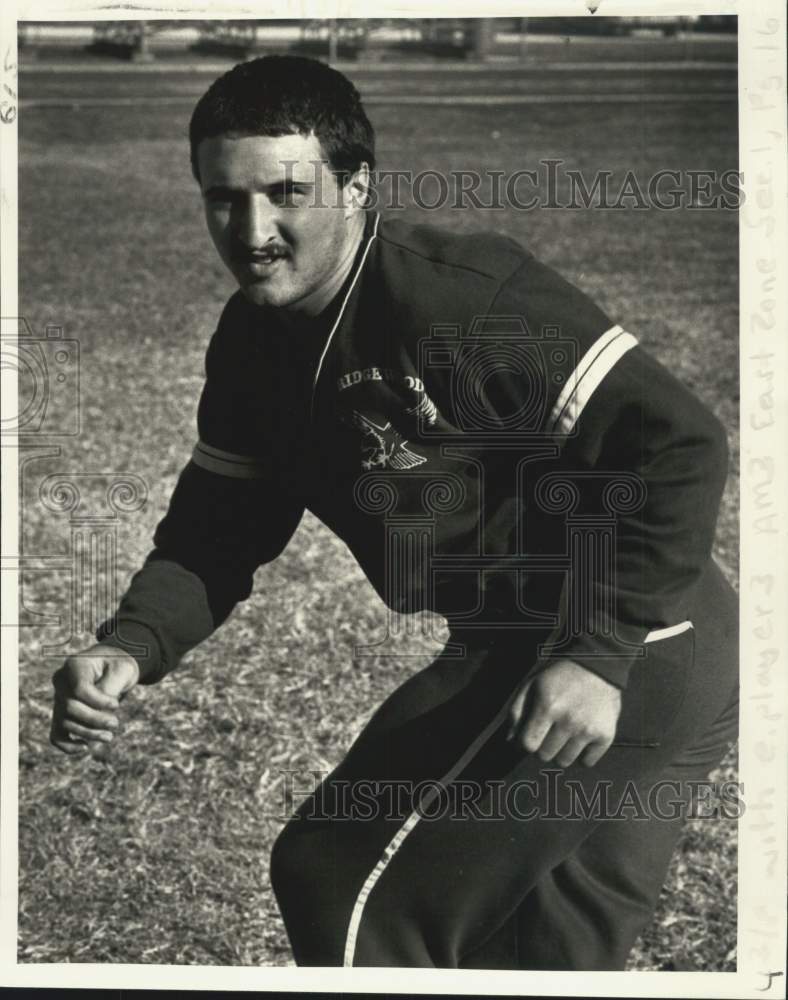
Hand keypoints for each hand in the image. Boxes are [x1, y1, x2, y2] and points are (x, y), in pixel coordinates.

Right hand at [50, 644, 139, 755]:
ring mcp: (59, 699)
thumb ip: (109, 689)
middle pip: (70, 707)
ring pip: (65, 722)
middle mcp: (62, 682)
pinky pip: (57, 735)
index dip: (98, 702)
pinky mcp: (62, 715)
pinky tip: (85, 747)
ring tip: (109, 736)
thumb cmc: (118, 666)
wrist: (113, 668)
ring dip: (88, 734)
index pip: (79, 689)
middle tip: (115, 724)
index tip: (116, 705)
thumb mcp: (121, 671)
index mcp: (75, 665)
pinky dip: (68, 745)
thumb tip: (99, 715)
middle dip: (94, 720)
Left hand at [507, 658, 621, 767]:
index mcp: (547, 706)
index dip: (526, 742)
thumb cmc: (560, 675)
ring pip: (564, 761)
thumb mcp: (532, 683)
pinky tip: (580, 740)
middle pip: (545, 755)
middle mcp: (568, 721)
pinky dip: (583, 755)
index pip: (528, 744)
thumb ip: (517, 710)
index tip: (530, 736)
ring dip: (561, 752)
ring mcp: (588, 730)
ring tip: (564, 735)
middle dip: (543, 746)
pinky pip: (588, 762)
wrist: (599, 667)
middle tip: (549, 733)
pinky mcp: (606, 735)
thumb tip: (510, 739)